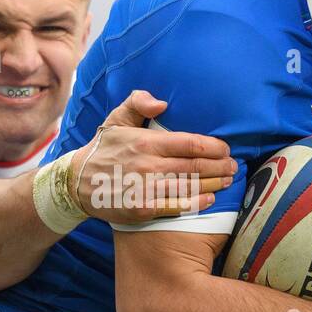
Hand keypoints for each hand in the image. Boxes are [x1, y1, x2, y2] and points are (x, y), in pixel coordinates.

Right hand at [71, 90, 236, 223]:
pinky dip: (197, 203)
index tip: (226, 149)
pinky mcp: (142, 210)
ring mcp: (146, 189)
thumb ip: (138, 102)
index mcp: (146, 142)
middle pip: (196, 166)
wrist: (77, 183)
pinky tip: (210, 199)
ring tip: (227, 180)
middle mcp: (148, 165)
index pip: (191, 144)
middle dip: (220, 166)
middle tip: (233, 166)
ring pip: (190, 186)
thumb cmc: (104, 149)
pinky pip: (177, 206)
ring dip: (214, 184)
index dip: (215, 147)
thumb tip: (163, 103)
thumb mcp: (116, 119)